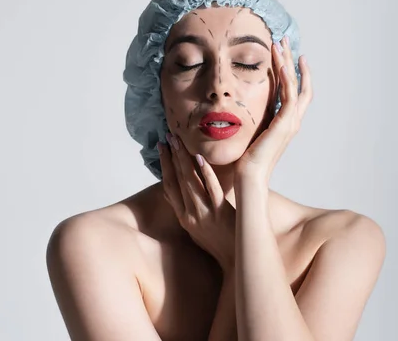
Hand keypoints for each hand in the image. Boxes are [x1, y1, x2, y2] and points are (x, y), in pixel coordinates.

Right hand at [158, 134, 235, 272]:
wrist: (236, 260)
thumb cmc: (217, 243)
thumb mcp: (194, 229)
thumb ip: (184, 209)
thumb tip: (171, 191)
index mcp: (184, 218)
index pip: (169, 186)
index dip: (164, 165)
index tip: (161, 147)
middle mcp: (190, 214)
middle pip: (177, 180)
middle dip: (171, 157)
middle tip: (168, 136)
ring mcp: (205, 213)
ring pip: (190, 182)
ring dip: (183, 160)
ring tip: (179, 141)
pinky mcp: (221, 212)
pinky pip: (211, 189)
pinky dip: (205, 173)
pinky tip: (200, 158)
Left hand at [234, 36, 311, 181]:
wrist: (249, 176)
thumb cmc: (246, 157)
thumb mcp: (251, 131)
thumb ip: (252, 117)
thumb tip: (241, 103)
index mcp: (285, 121)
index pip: (294, 90)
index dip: (292, 70)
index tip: (284, 52)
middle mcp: (292, 120)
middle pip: (299, 83)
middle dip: (292, 59)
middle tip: (286, 39)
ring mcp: (291, 122)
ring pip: (295, 84)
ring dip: (288, 62)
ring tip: (280, 43)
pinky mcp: (285, 124)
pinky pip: (289, 95)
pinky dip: (288, 78)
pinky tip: (282, 64)